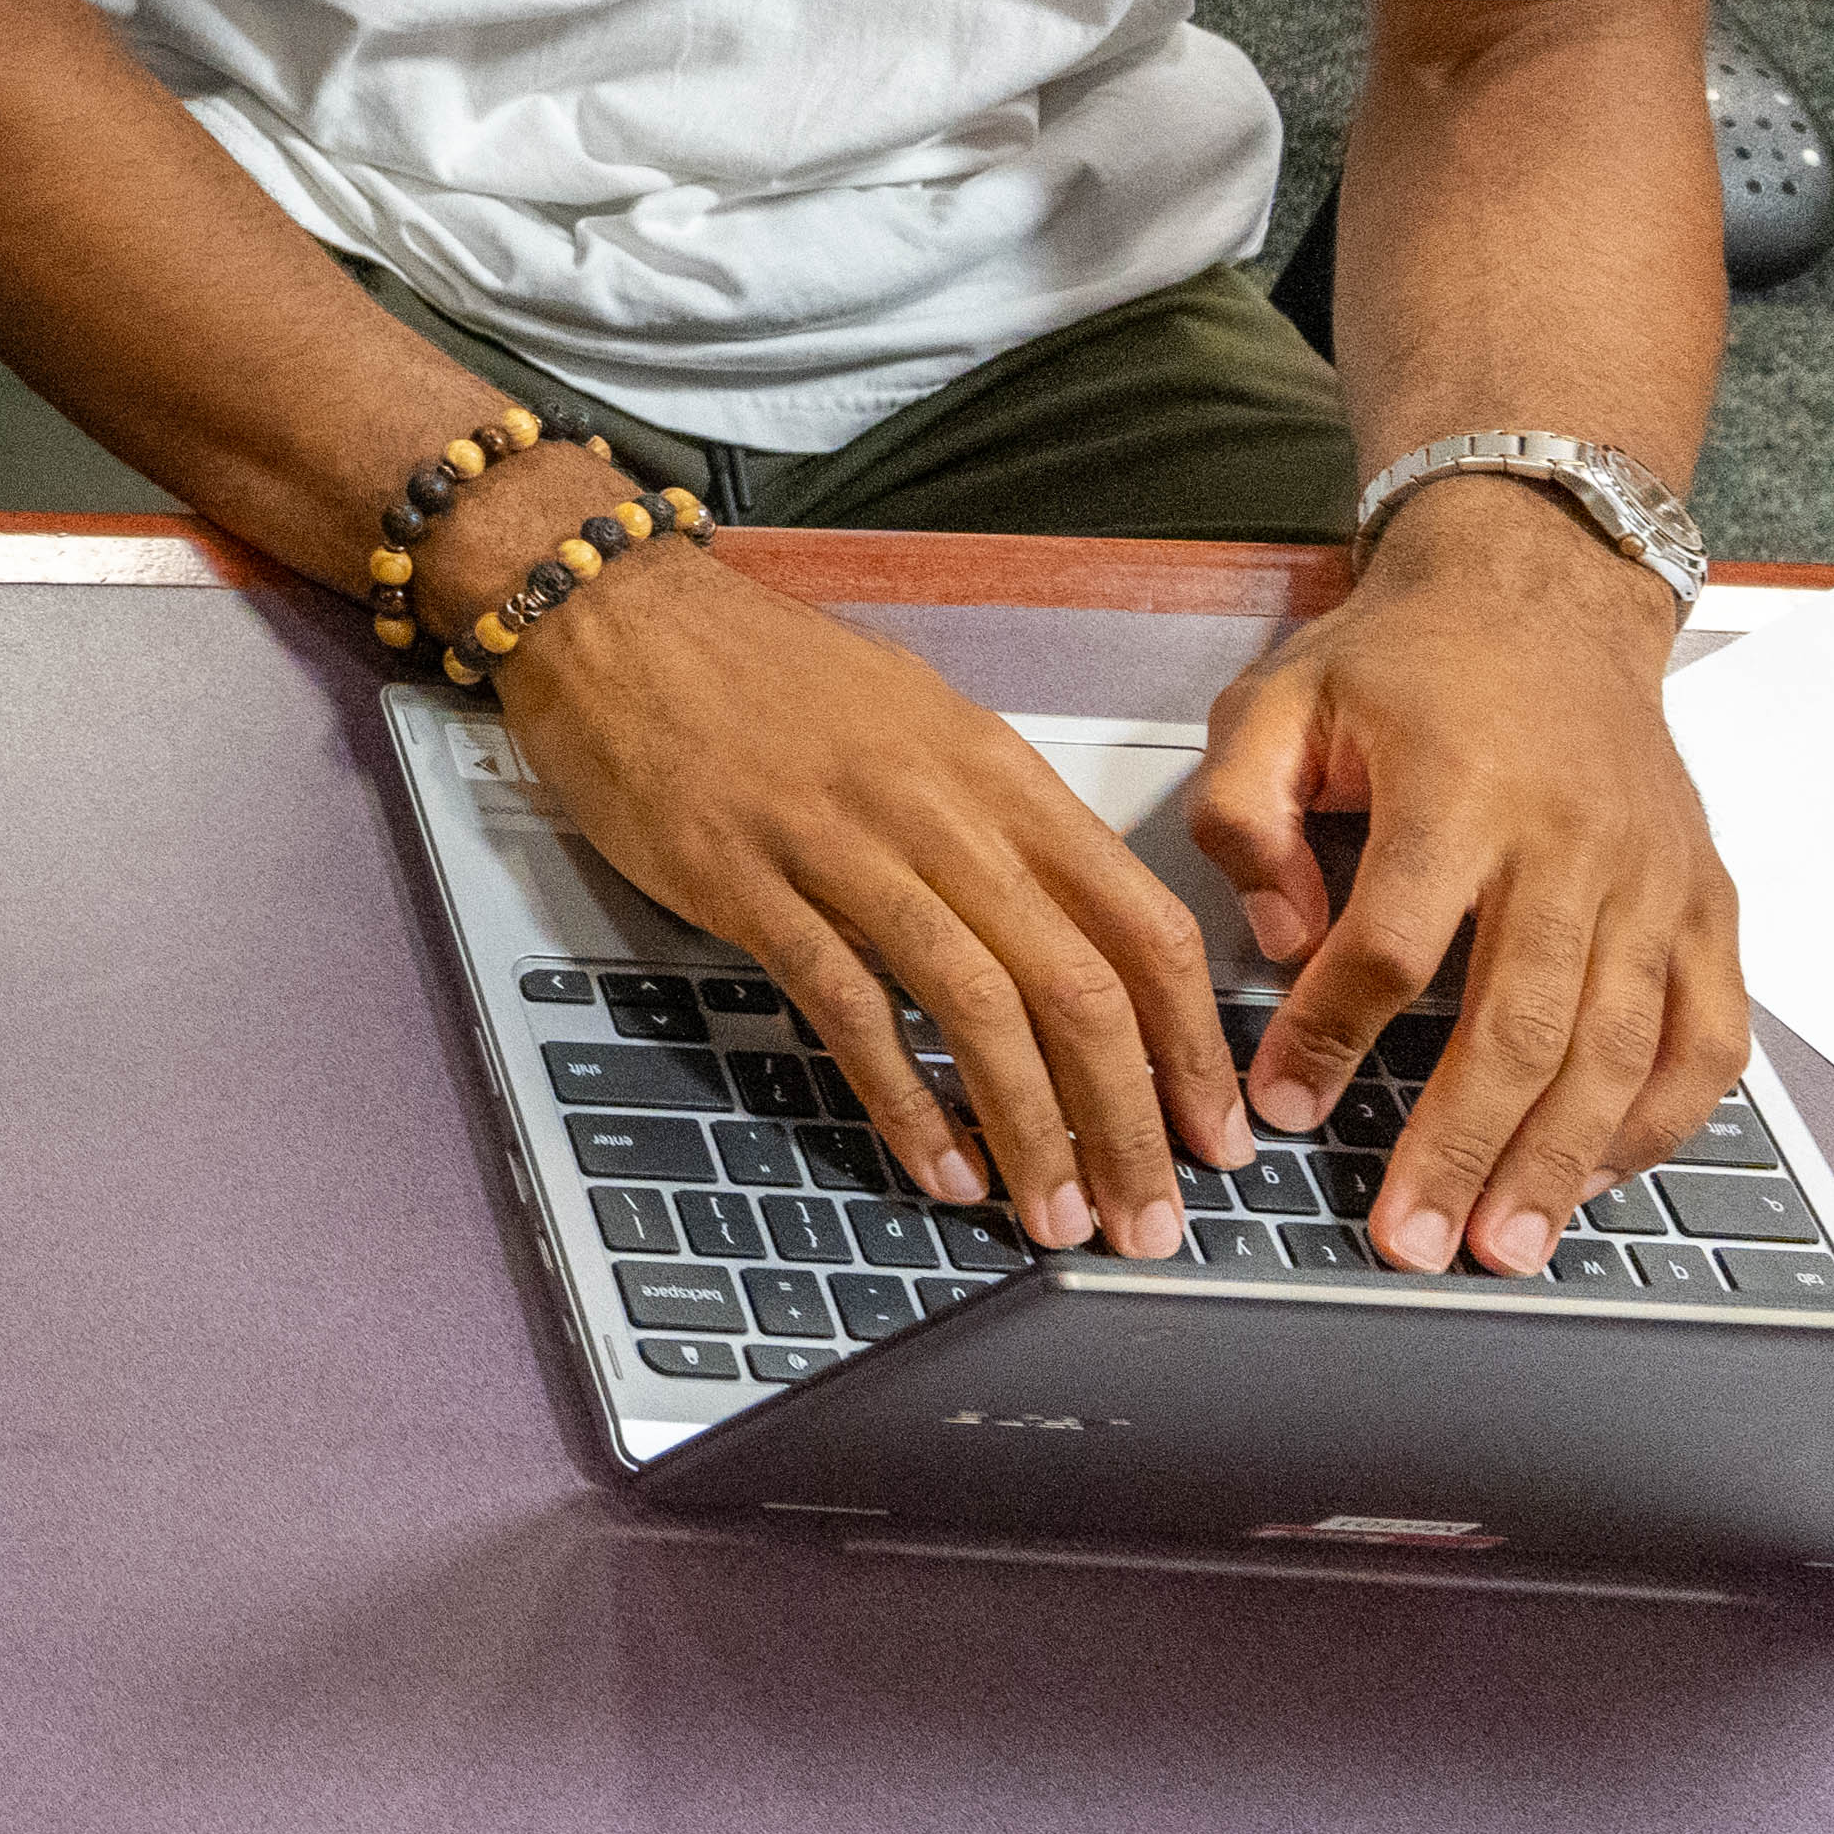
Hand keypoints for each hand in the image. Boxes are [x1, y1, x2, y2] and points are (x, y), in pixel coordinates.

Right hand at [494, 551, 1244, 1256]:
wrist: (618, 616)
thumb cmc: (764, 671)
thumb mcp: (920, 721)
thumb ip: (1000, 822)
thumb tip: (1079, 930)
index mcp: (996, 770)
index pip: (1140, 919)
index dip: (1193, 1042)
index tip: (1216, 1130)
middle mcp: (938, 807)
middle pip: (1075, 982)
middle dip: (1129, 1120)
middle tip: (1150, 1217)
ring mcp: (841, 843)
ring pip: (977, 1006)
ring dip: (1032, 1130)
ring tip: (1056, 1214)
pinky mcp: (748, 881)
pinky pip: (848, 1006)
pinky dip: (903, 1099)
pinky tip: (937, 1164)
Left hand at [1187, 482, 1741, 1271]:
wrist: (1545, 591)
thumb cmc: (1408, 657)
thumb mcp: (1280, 697)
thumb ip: (1244, 809)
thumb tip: (1273, 935)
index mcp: (1460, 790)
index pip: (1392, 943)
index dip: (1332, 1035)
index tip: (1285, 1108)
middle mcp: (1572, 842)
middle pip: (1521, 1021)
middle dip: (1462, 1145)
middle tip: (1411, 1240)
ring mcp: (1653, 878)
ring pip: (1620, 1045)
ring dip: (1563, 1160)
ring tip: (1507, 1244)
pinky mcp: (1705, 900)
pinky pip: (1711, 1033)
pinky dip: (1665, 1117)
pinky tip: (1605, 1175)